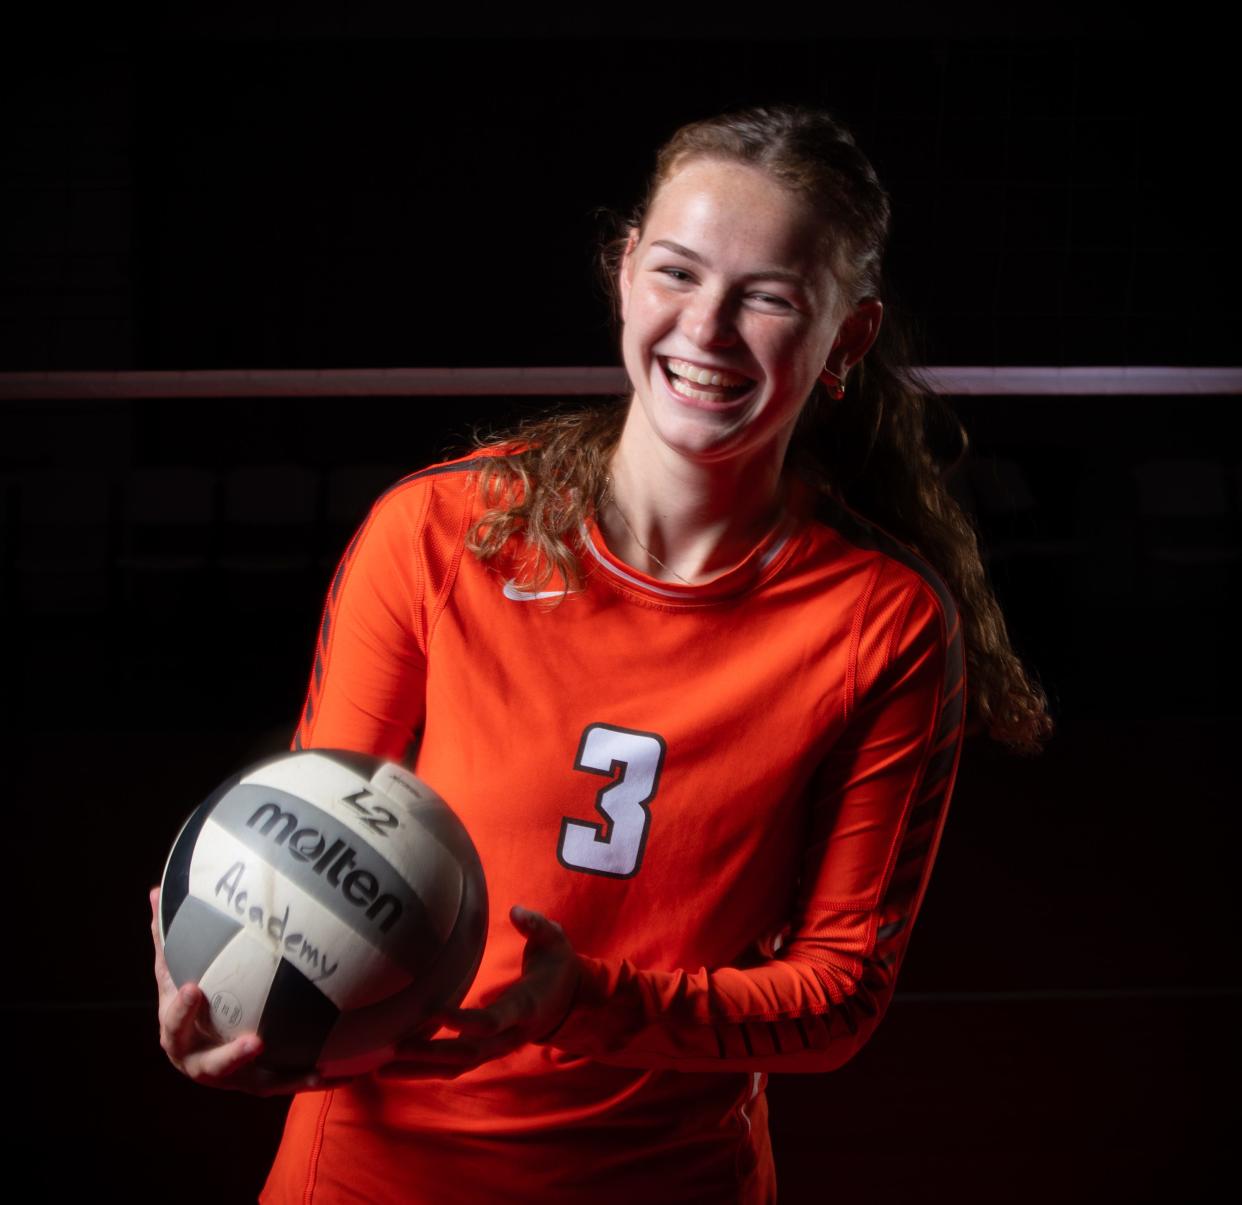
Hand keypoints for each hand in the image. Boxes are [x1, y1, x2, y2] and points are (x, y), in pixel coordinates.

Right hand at [151, 886, 345, 1095]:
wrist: (201, 1046)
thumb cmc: (190, 998)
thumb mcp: (174, 970)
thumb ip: (167, 936)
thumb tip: (156, 889)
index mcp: (179, 1034)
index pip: (174, 1026)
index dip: (180, 1012)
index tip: (193, 988)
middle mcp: (201, 1062)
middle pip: (211, 1067)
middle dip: (231, 1057)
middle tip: (255, 1041)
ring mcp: (232, 1077)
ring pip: (257, 1083)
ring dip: (283, 1077)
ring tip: (311, 1071)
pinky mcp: (259, 1083)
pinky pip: (285, 1082)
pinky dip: (309, 1078)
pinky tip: (337, 1073)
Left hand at [378, 905, 579, 1080]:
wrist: (571, 1002)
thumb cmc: (557, 966)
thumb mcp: (555, 941)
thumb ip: (537, 927)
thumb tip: (515, 912)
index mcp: (526, 1007)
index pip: (493, 1020)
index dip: (466, 1020)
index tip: (435, 1012)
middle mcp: (510, 1035)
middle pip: (468, 1053)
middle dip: (432, 1054)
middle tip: (395, 1048)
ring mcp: (499, 1048)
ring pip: (458, 1067)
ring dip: (422, 1069)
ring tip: (383, 1068)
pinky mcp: (488, 1051)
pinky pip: (456, 1067)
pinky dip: (427, 1070)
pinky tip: (398, 1069)